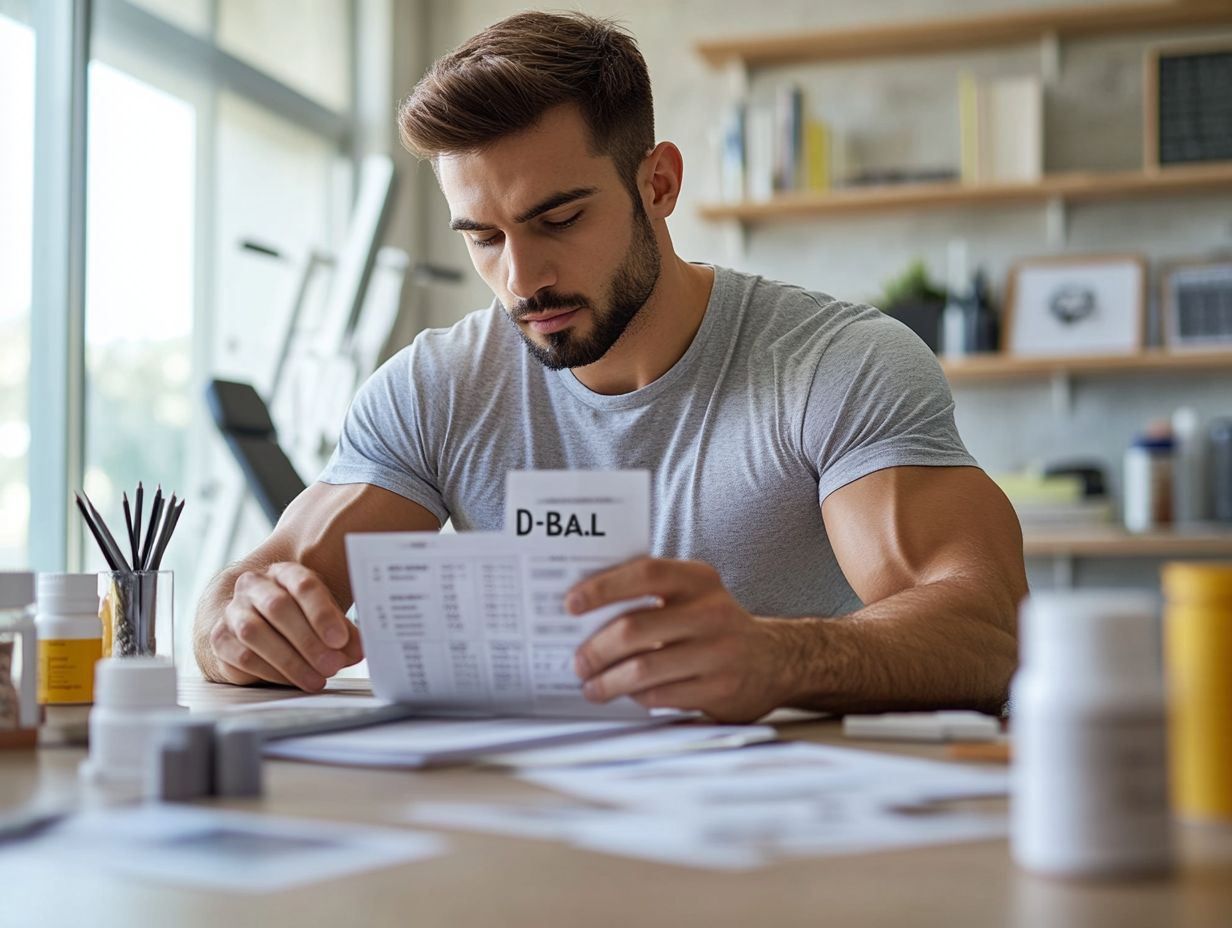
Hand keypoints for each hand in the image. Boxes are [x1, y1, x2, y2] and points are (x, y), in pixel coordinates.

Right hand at [209, 562, 363, 690]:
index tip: (340, 639)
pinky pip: (242, 656)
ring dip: (290, 661)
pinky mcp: (220, 639)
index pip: (303, 585)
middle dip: (308, 641)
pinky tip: (292, 681)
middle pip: (278, 607)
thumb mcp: (323, 616)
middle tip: (332, 665)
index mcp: (284, 572)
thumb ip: (342, 632)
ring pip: (256, 633)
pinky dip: (271, 672)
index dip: (323, 613)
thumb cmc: (296, 616)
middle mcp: (254, 586)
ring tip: (316, 680)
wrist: (251, 622)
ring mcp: (233, 611)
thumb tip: (359, 649)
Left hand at [568, 557, 792, 722]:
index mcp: (699, 580)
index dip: (602, 588)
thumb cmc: (715, 625)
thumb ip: (651, 595)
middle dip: (596, 649)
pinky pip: (660, 696)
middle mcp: (711, 612)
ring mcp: (718, 653)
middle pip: (634, 629)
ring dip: (608, 681)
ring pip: (643, 669)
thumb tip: (586, 613)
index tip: (570, 605)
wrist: (776, 660)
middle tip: (578, 661)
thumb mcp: (695, 596)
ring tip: (593, 686)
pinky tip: (627, 695)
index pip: (644, 573)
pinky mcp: (719, 690)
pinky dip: (635, 697)